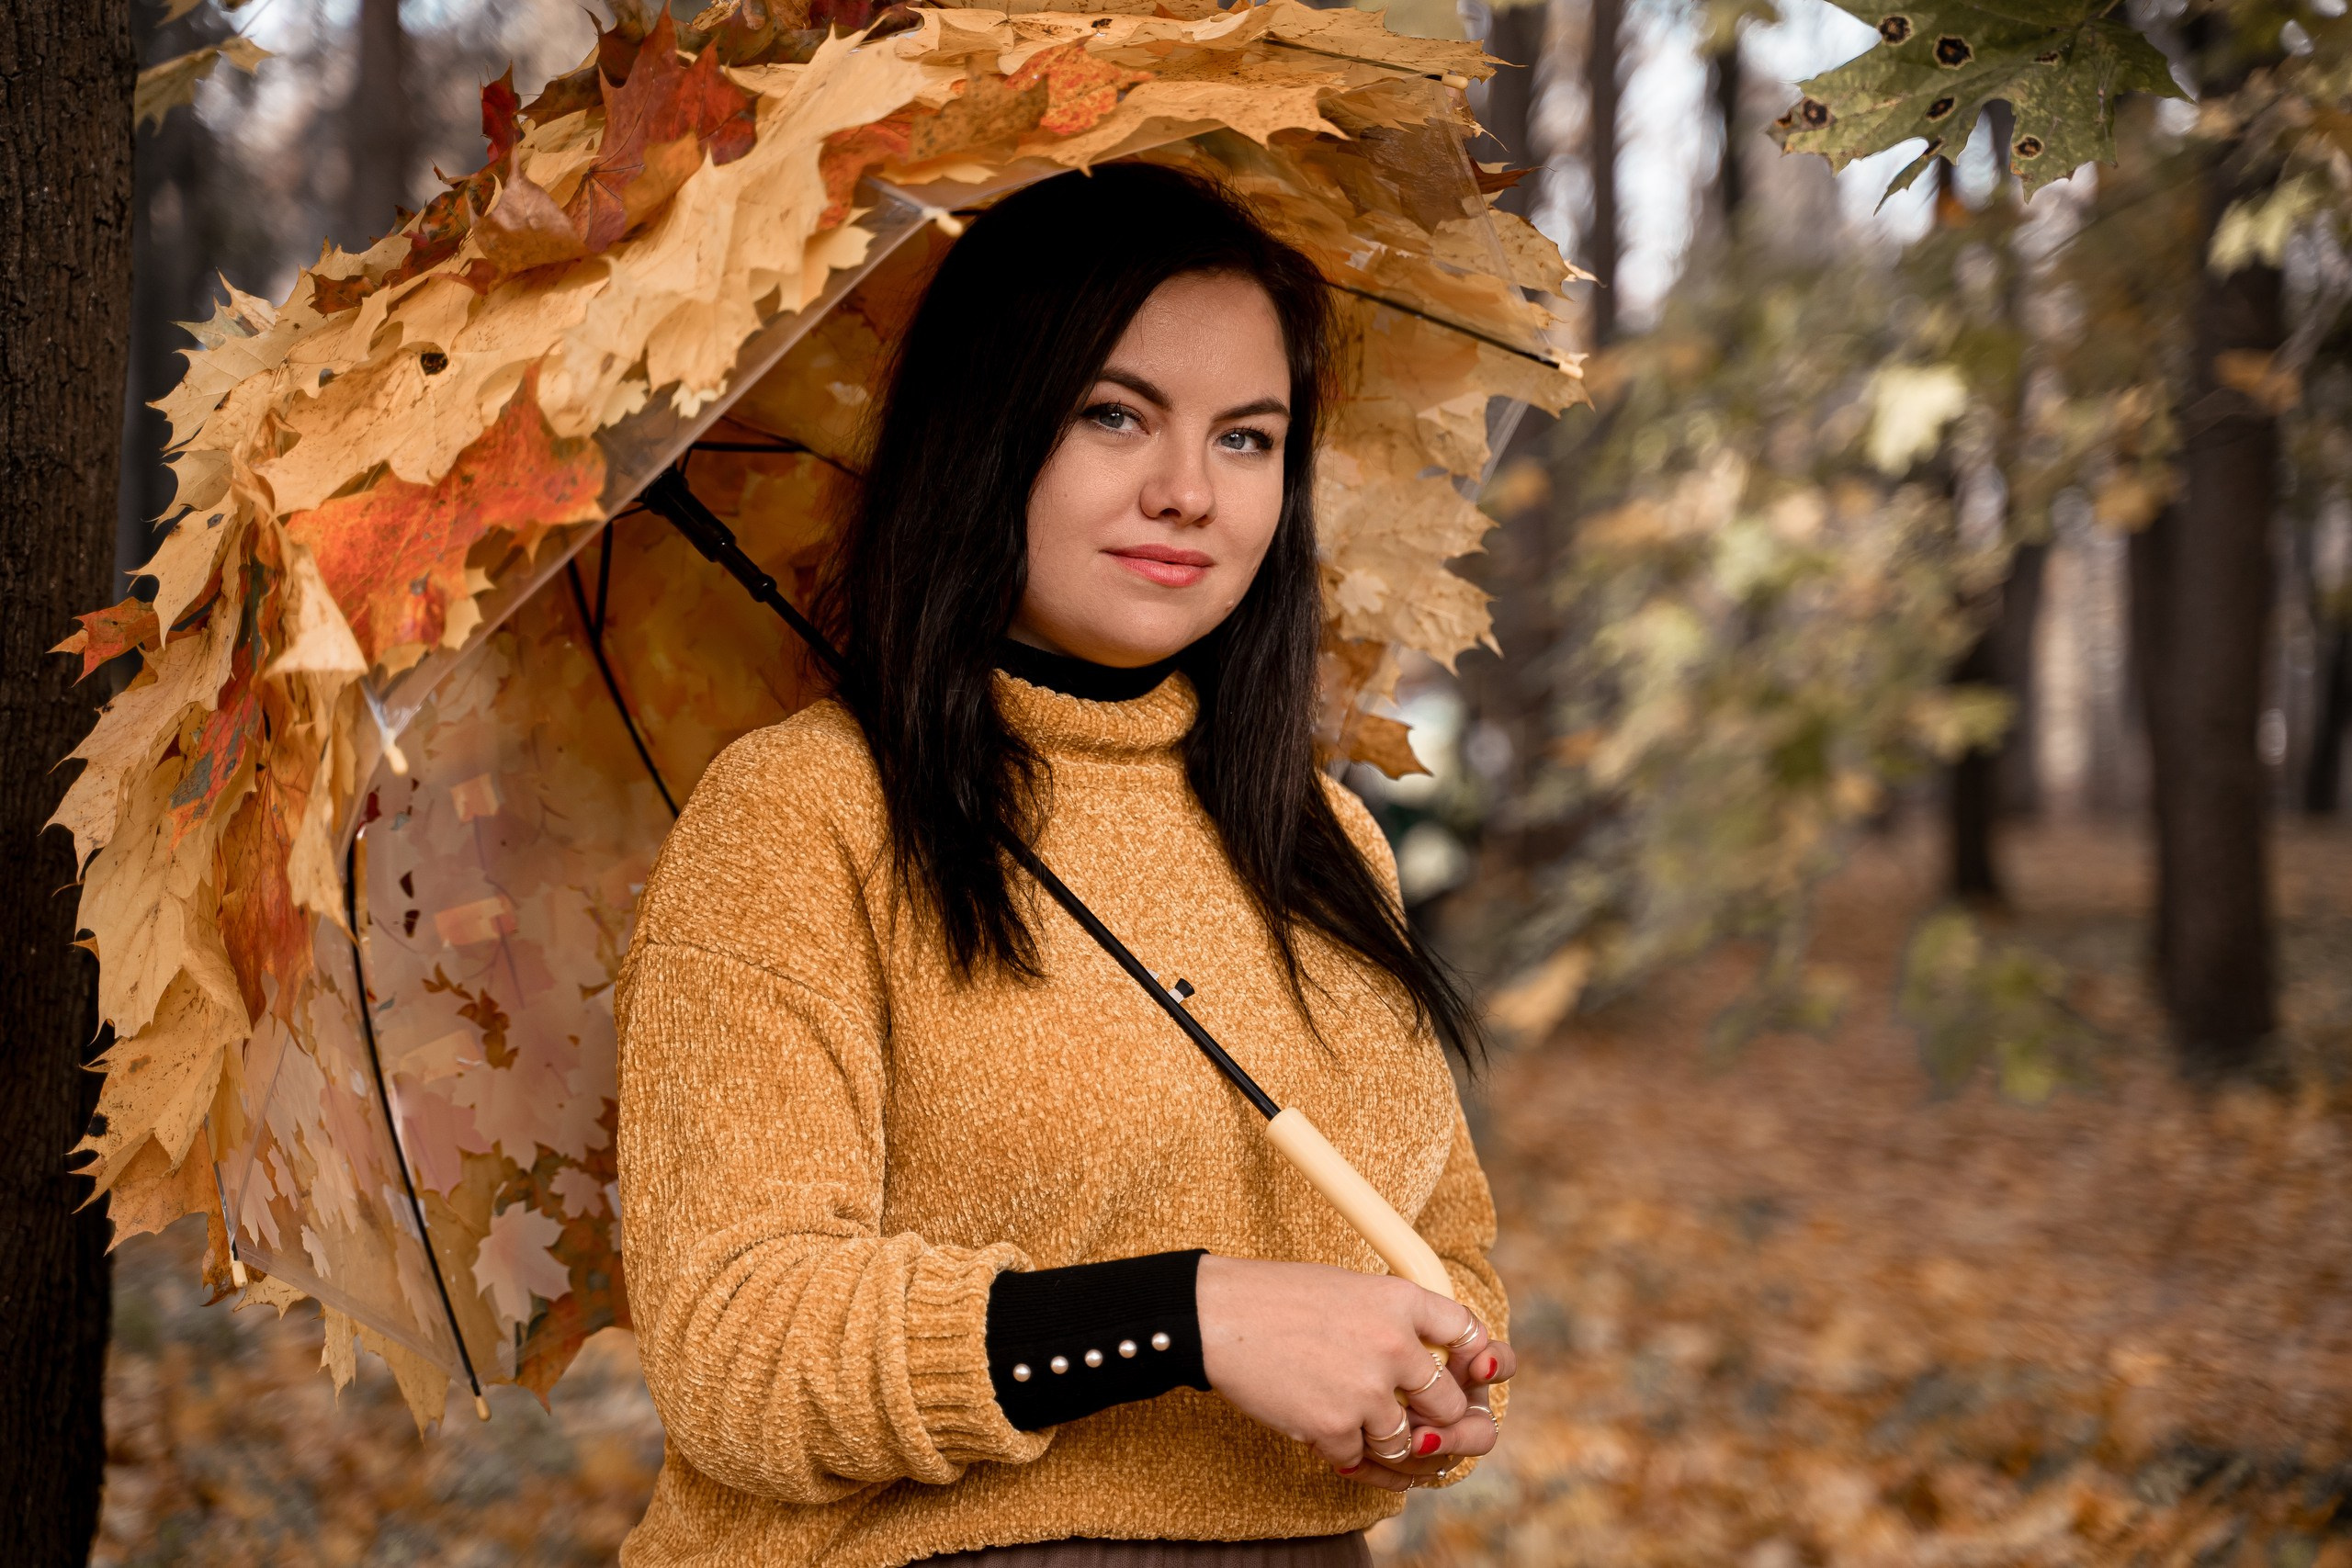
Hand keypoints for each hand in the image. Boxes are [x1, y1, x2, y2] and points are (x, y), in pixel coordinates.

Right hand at [1195, 1255, 1499, 1476]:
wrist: (1217, 1316)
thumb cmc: (1276, 1298)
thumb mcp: (1349, 1288)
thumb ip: (1392, 1320)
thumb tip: (1425, 1366)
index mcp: (1400, 1300)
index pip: (1469, 1333)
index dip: (1474, 1359)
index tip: (1461, 1373)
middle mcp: (1393, 1344)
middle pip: (1451, 1404)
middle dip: (1431, 1415)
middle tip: (1406, 1412)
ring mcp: (1366, 1390)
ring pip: (1405, 1440)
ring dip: (1382, 1437)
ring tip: (1350, 1414)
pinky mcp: (1335, 1427)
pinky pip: (1357, 1457)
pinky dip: (1339, 1449)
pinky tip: (1317, 1422)